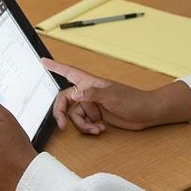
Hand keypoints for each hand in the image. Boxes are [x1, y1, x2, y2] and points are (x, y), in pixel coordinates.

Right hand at [43, 58, 190, 135]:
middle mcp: (88, 92)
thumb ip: (92, 94)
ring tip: (97, 128)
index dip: (54, 66)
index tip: (42, 61)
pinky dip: (89, 128)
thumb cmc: (133, 101)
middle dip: (61, 113)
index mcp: (90, 82)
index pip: (68, 72)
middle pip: (65, 100)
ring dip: (83, 125)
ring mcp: (92, 104)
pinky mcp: (97, 115)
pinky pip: (84, 122)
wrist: (147, 114)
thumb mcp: (112, 97)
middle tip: (61, 126)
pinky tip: (101, 129)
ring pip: (75, 115)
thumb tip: (74, 95)